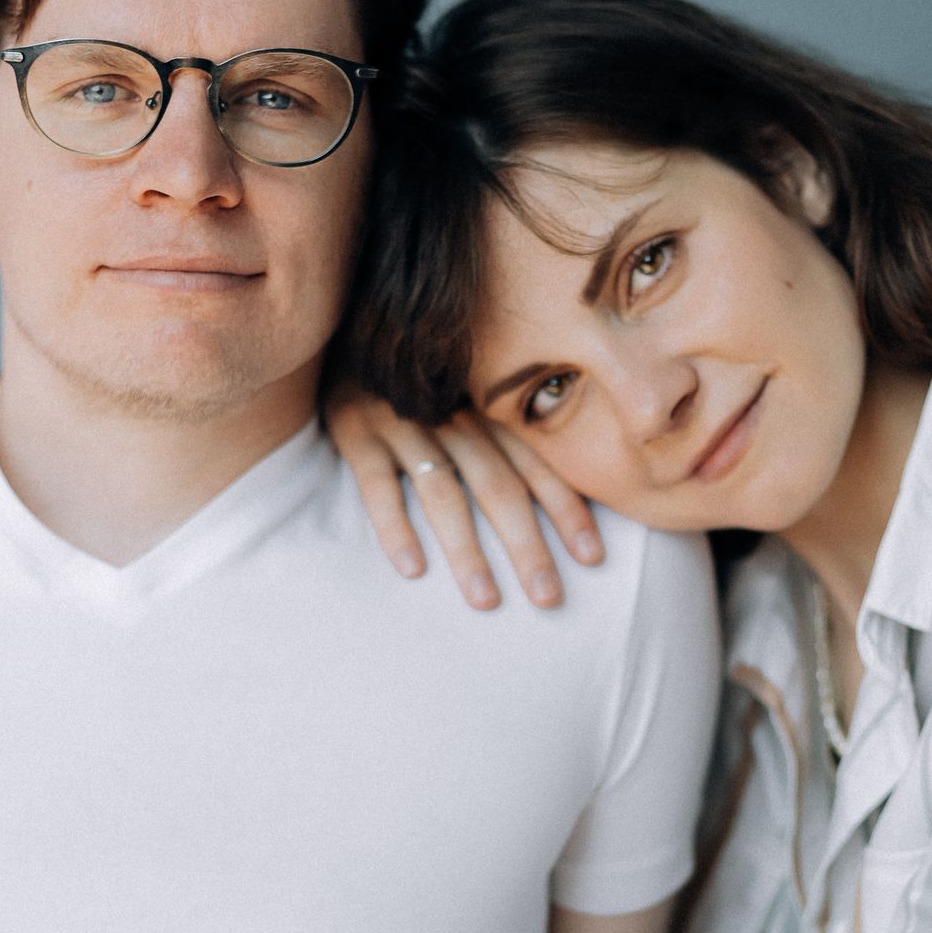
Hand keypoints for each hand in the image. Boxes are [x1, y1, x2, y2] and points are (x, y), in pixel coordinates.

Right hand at [323, 383, 603, 610]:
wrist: (338, 332)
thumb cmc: (412, 380)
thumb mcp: (462, 392)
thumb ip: (499, 433)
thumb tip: (552, 495)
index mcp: (484, 408)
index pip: (535, 463)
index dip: (566, 509)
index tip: (593, 556)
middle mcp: (450, 415)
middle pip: (498, 486)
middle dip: (527, 545)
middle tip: (549, 598)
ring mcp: (402, 422)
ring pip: (443, 493)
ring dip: (467, 550)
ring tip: (486, 600)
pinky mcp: (356, 431)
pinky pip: (378, 485)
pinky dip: (394, 527)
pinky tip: (412, 569)